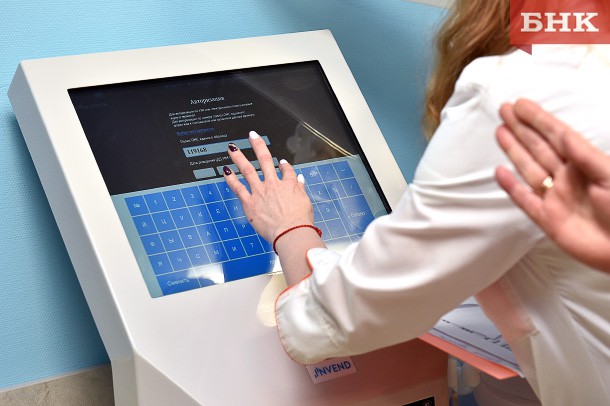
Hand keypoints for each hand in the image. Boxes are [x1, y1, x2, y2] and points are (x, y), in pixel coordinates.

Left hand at [222, 131, 313, 242]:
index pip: (287, 170)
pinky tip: (225, 170)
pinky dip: (231, 178)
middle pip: (265, 160)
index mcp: (289, 185)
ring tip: (232, 148)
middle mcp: (273, 184)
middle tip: (252, 136)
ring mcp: (260, 192)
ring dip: (239, 157)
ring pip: (248, 170)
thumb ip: (300, 188)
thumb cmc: (300, 221)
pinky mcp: (250, 203)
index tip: (281, 163)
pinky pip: (238, 188)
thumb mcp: (305, 202)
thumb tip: (299, 179)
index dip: (284, 165)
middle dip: (258, 146)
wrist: (291, 232)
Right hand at [495, 99, 609, 272]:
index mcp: (585, 165)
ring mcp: (556, 198)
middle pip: (539, 148)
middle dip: (522, 128)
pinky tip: (499, 172)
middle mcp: (568, 178)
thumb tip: (564, 135)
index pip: (557, 136)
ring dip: (514, 150)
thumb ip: (585, 155)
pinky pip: (525, 200)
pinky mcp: (548, 220)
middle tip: (505, 110)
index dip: (539, 119)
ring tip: (500, 131)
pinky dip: (511, 186)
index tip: (521, 105)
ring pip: (529, 169)